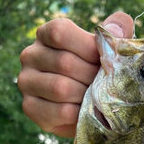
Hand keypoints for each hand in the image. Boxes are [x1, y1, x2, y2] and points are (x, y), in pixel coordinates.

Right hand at [18, 12, 133, 137]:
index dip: (87, 47)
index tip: (104, 60)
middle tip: (106, 85)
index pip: (60, 32)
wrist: (88, 107)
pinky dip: (79, 113)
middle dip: (92, 76)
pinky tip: (86, 111)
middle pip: (64, 62)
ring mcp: (26, 81)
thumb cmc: (97, 70)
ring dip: (86, 95)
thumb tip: (117, 29)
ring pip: (60, 88)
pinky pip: (59, 111)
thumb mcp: (109, 48)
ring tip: (97, 98)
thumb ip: (117, 32)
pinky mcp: (29, 107)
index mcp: (47, 34)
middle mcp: (30, 55)